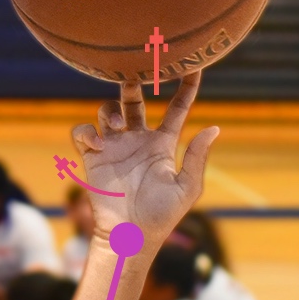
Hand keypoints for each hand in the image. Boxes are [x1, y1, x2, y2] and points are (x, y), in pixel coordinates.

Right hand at [71, 73, 217, 242]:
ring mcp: (115, 146)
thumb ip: (197, 157)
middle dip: (134, 83)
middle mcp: (138, 140)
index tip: (192, 65)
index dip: (186, 87)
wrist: (130, 234)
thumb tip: (214, 128)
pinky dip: (87, 131)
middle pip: (135, 100)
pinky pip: (84, 131)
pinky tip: (98, 143)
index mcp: (163, 144)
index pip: (176, 108)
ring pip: (107, 110)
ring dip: (109, 109)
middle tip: (134, 71)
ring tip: (115, 125)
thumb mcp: (187, 187)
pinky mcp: (93, 156)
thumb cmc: (162, 216)